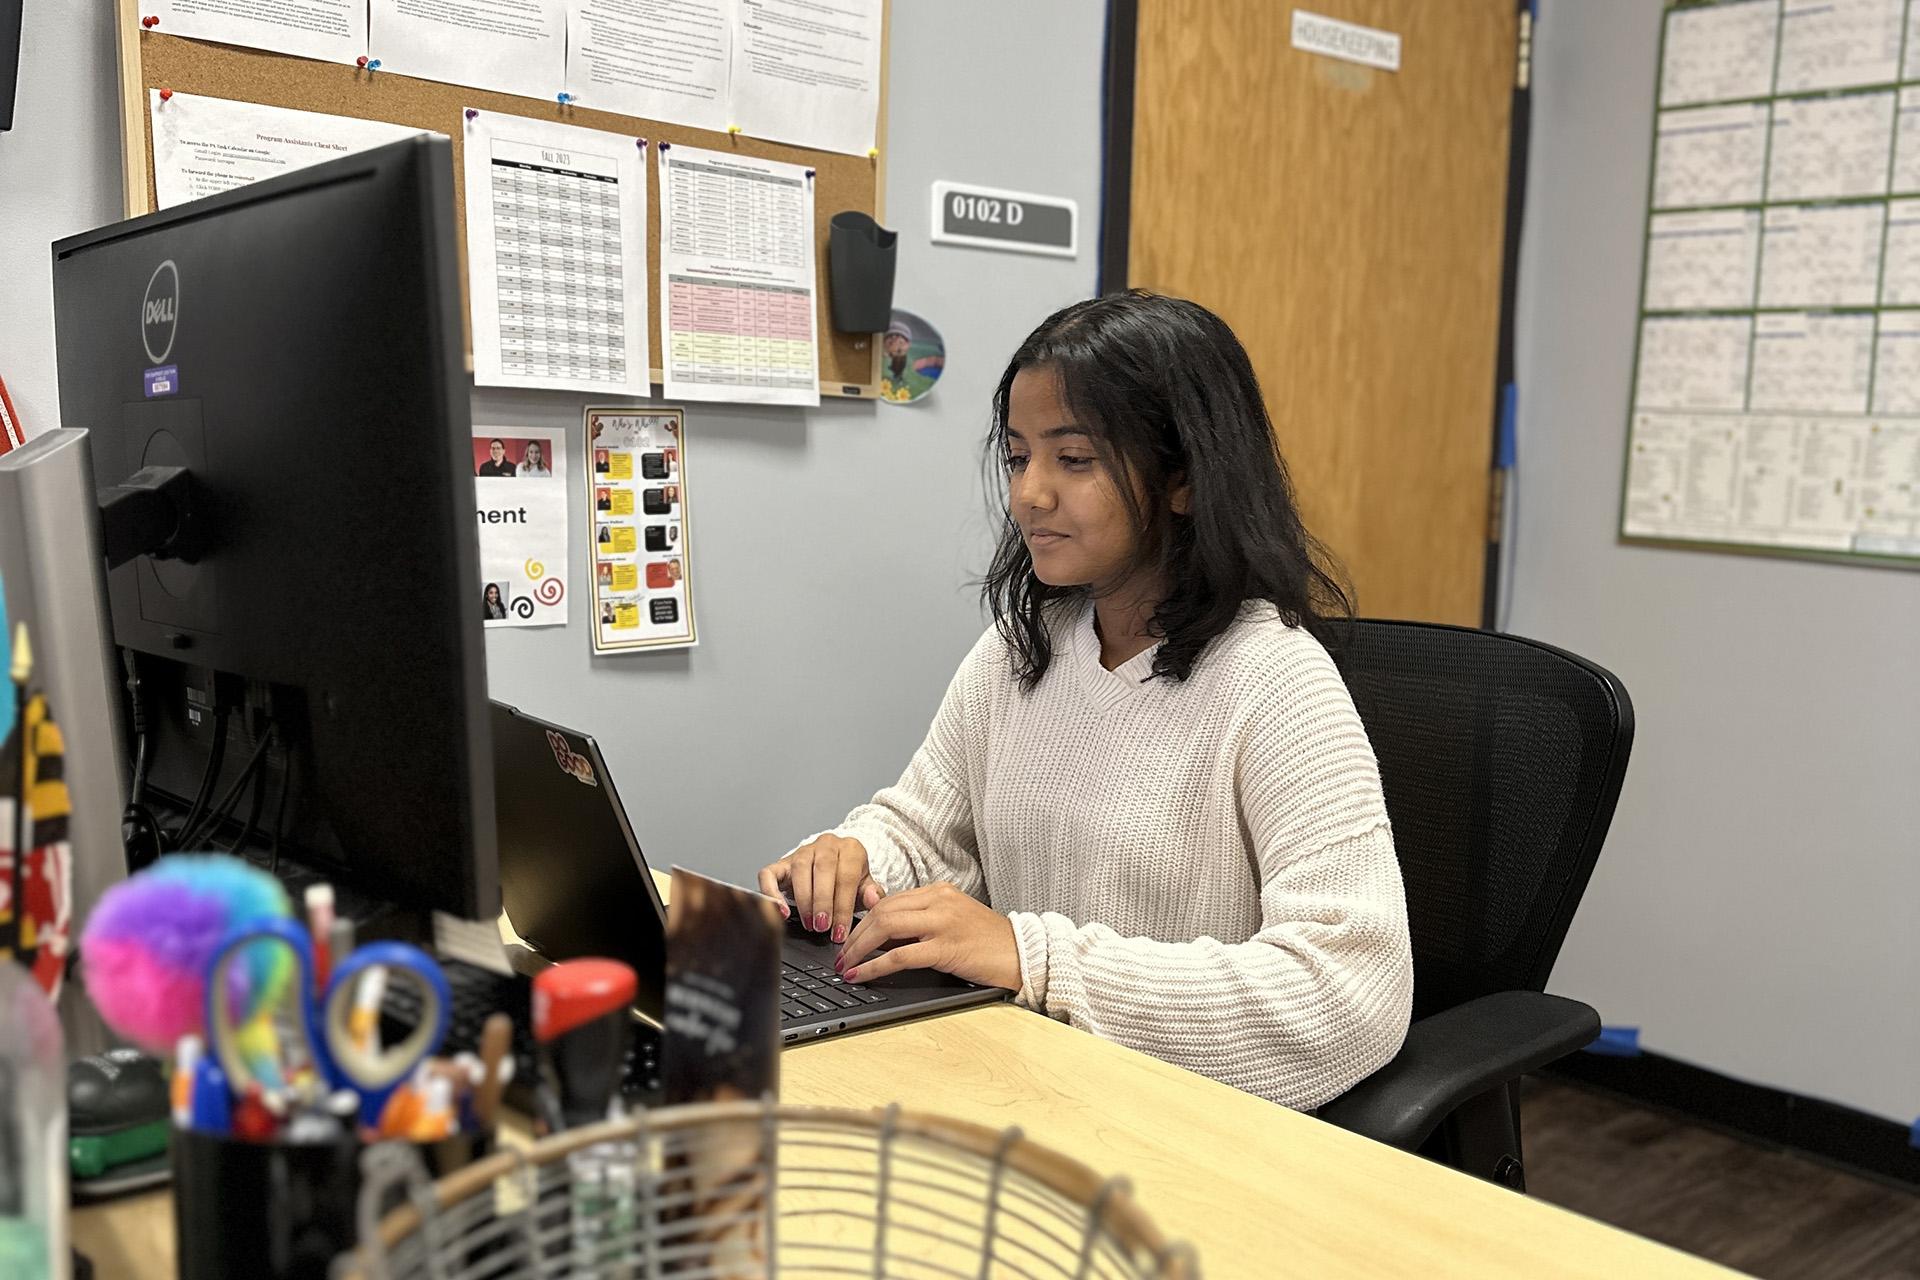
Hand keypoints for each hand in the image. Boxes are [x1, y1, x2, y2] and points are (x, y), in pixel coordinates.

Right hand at [757, 835, 882, 943]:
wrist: (835, 865)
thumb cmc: (849, 880)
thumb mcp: (865, 886)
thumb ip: (871, 894)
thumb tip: (873, 899)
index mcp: (851, 849)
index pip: (847, 876)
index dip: (843, 907)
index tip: (840, 931)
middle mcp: (826, 845)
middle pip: (823, 869)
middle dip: (822, 902)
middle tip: (822, 927)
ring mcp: (802, 852)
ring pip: (799, 869)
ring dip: (804, 900)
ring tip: (810, 924)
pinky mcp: (781, 862)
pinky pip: (769, 873)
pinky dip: (772, 893)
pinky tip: (780, 911)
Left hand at [835, 882, 1019, 991]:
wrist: (1024, 954)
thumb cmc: (989, 943)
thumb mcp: (953, 922)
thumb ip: (922, 921)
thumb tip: (882, 936)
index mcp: (940, 891)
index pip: (890, 900)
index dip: (864, 920)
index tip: (850, 938)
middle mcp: (939, 901)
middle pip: (882, 911)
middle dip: (855, 934)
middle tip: (841, 954)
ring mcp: (943, 922)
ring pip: (885, 927)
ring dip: (859, 948)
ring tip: (845, 964)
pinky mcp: (946, 947)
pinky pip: (899, 955)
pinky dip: (874, 965)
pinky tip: (860, 974)